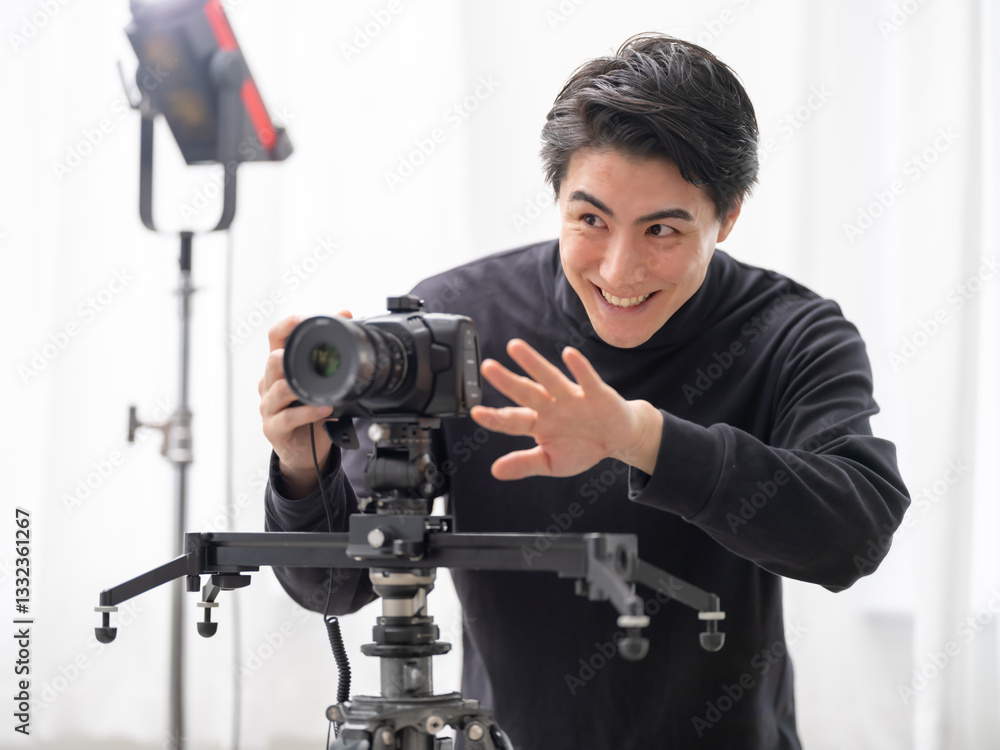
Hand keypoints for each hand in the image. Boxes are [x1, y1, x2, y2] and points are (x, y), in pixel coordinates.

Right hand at [258, 312, 351, 497]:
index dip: (289, 324)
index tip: (308, 319)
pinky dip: (308, 412)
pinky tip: (324, 409)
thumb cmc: (311, 412)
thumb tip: (349, 320)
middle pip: (273, 360)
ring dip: (301, 386)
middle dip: (292, 355)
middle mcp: (269, 383)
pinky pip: (287, 417)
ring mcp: (269, 406)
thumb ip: (330, 356)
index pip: (276, 336)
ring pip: (278, 388)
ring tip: (323, 390)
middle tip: (318, 355)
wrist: (305, 450)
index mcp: (280, 366)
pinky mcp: (273, 427)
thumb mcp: (321, 383)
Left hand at [470, 339, 662, 480]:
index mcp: (539, 423)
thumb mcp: (552, 463)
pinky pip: (587, 380)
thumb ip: (525, 464)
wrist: (618, 439)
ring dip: (534, 364)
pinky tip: (568, 355)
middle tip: (487, 367)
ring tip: (515, 348)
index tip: (475, 413)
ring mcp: (573, 398)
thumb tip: (495, 471)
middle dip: (507, 381)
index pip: (512, 421)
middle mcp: (552, 406)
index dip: (495, 418)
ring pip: (550, 379)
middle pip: (526, 392)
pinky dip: (579, 368)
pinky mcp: (597, 394)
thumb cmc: (583, 447)